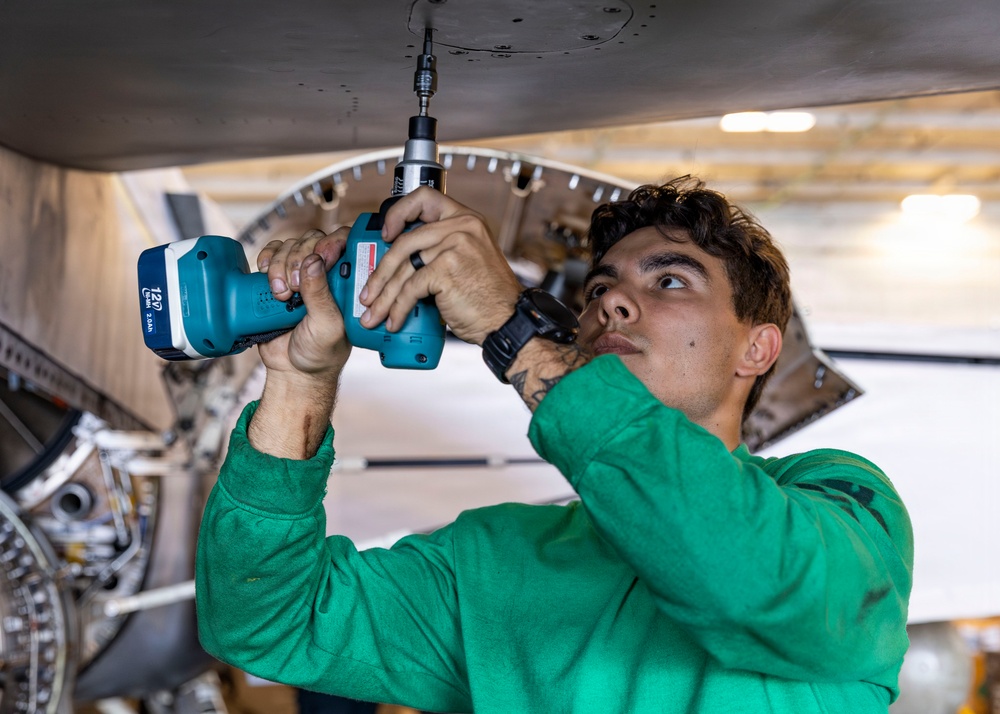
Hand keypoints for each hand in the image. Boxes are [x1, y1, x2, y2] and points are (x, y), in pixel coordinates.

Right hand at [254, 228, 351, 384]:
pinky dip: (266, 259)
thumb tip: (314, 261)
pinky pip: (271, 254)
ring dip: (280, 265)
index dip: (332, 242)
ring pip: (289, 246)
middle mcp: (325, 273)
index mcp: (346, 281)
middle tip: (294, 288)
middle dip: (299, 259)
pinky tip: (265, 272)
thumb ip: (320, 295)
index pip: (344, 243)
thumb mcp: (327, 326)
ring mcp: (300, 274)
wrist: (293, 371)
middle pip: (312, 241)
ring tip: (281, 295)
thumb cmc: (321, 351)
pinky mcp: (278, 278)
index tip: (321, 257)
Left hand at [360, 187, 522, 345]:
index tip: (385, 235)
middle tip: (368, 294)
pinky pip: (411, 288)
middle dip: (380, 273)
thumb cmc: (487, 297)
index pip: (424, 198)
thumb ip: (440, 249)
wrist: (508, 321)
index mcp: (466, 219)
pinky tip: (395, 321)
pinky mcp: (446, 269)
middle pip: (404, 242)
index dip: (398, 213)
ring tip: (374, 314)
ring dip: (385, 296)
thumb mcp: (468, 259)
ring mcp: (454, 245)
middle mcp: (461, 227)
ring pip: (404, 268)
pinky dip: (399, 308)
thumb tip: (398, 262)